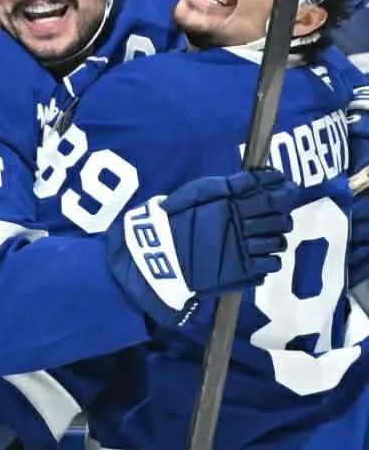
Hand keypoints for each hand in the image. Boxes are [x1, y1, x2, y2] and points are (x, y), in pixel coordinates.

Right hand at [107, 168, 295, 326]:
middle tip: (280, 212)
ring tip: (270, 235)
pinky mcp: (242, 271)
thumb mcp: (197, 191)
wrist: (159, 254)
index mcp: (233, 206)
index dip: (286, 191)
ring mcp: (245, 251)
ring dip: (278, 237)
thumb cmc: (174, 218)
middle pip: (280, 220)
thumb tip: (260, 177)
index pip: (272, 197)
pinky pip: (271, 265)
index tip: (289, 187)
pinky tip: (262, 254)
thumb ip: (230, 185)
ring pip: (278, 242)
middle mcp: (244, 228)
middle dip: (284, 215)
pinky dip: (271, 259)